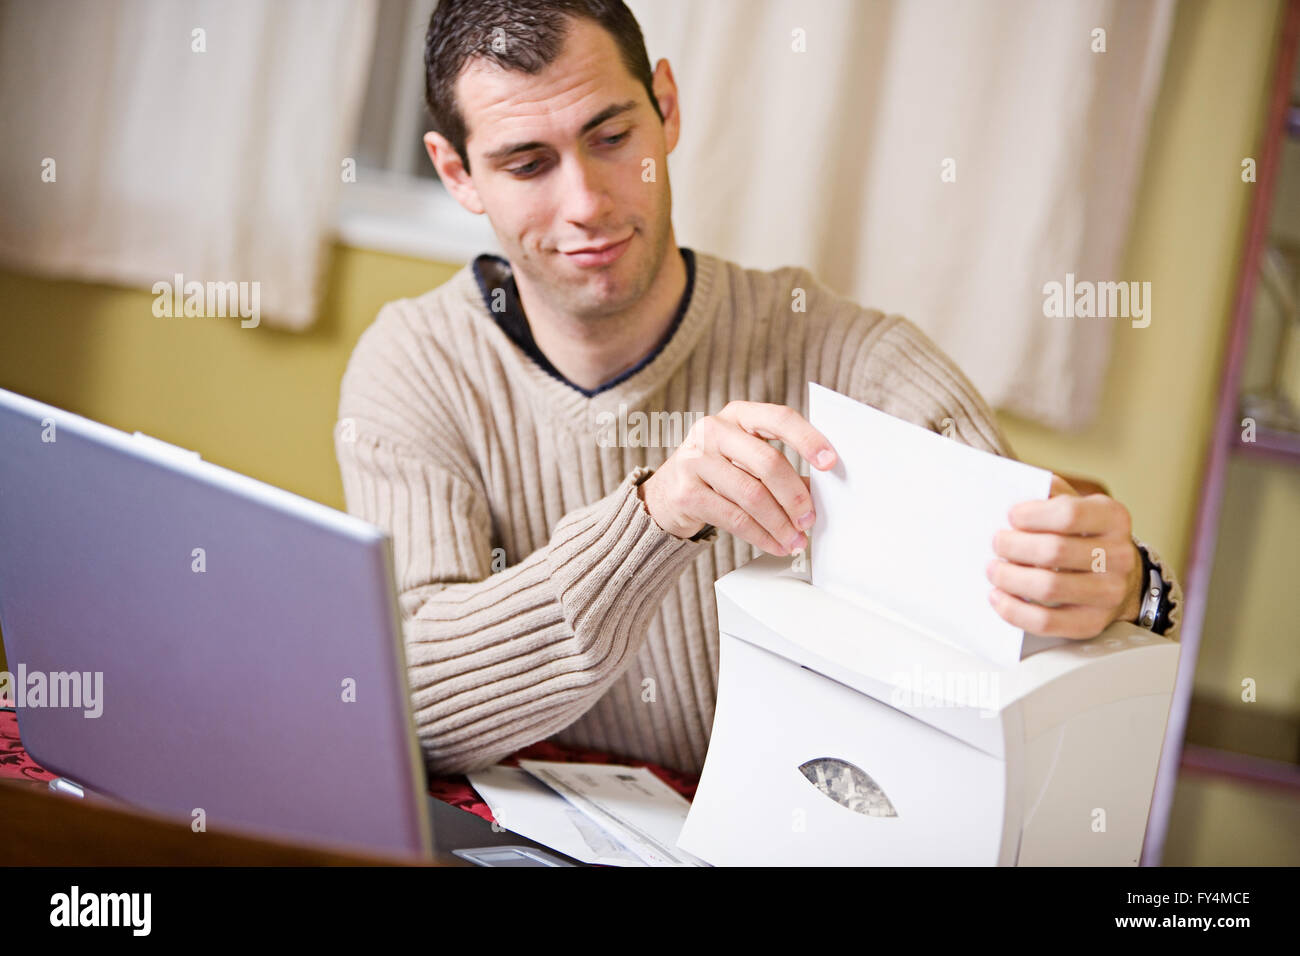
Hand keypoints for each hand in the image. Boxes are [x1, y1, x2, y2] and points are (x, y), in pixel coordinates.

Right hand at [637, 401, 836, 554]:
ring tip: (795, 539)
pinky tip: (774, 544)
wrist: (666, 493)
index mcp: (737, 414)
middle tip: (810, 519)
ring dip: (780, 524)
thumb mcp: (745, 458)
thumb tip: (817, 492)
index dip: (808, 440)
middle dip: (795, 496)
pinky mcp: (687, 492)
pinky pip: (734, 518)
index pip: (779, 418)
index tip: (830, 463)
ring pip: (752, 495)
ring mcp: (695, 460)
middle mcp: (713, 430)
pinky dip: (761, 536)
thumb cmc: (717, 472)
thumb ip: (779, 467)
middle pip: (768, 462)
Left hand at [986, 474, 1143, 637]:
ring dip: (1009, 578)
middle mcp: (1118, 555)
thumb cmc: (1084, 535)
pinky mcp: (1092, 622)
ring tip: (993, 569)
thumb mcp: (1076, 505)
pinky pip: (1046, 621)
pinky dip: (1014, 610)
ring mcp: (1109, 592)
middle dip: (1013, 546)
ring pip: (1048, 587)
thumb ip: (1049, 494)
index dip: (1032, 515)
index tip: (1011, 516)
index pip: (1069, 514)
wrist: (1117, 575)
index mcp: (1113, 518)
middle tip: (996, 543)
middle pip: (1054, 551)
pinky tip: (998, 597)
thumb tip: (1012, 488)